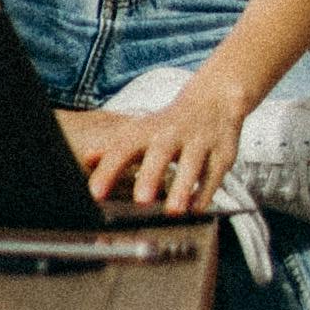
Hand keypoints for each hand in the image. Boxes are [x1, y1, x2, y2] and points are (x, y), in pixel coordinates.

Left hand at [59, 75, 249, 215]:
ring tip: (174, 211)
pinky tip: (197, 210)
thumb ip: (115, 147)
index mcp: (149, 129)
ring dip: (183, 187)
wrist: (216, 99)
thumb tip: (87, 158)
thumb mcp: (143, 130)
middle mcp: (174, 133)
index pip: (124, 147)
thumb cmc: (171, 124)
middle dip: (151, 174)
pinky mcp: (223, 154)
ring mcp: (200, 142)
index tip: (95, 193)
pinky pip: (215, 175)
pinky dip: (206, 194)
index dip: (109, 169)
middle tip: (141, 200)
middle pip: (160, 151)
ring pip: (193, 164)